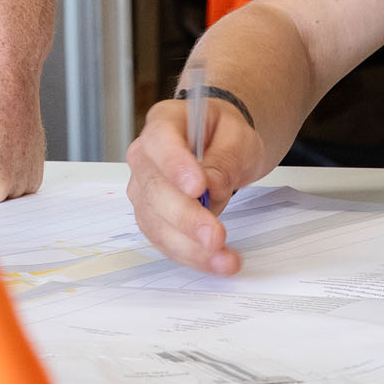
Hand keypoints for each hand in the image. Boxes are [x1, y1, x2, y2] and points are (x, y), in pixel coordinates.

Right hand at [125, 90, 271, 273]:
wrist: (222, 147)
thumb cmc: (225, 135)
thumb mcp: (238, 136)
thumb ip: (224, 158)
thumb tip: (211, 186)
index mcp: (165, 121)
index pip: (159, 140)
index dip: (174, 165)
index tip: (198, 187)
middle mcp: (145, 156)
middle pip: (153, 189)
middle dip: (185, 217)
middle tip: (215, 236)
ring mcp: (145, 189)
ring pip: (155, 223)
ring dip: (189, 247)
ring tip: (224, 259)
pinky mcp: (153, 217)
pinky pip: (165, 241)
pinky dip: (191, 256)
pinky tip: (216, 262)